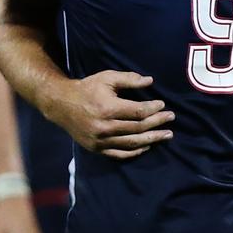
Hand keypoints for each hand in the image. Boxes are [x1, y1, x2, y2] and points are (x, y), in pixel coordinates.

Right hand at [43, 70, 174, 159]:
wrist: (61, 105)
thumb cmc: (87, 88)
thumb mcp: (106, 78)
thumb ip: (128, 79)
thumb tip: (150, 81)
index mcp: (107, 108)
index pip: (138, 111)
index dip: (153, 109)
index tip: (163, 105)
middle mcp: (104, 126)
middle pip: (138, 128)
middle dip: (157, 123)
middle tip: (171, 119)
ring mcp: (100, 140)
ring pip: (132, 143)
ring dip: (152, 139)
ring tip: (166, 135)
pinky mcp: (97, 148)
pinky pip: (120, 154)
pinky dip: (135, 151)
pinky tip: (147, 146)